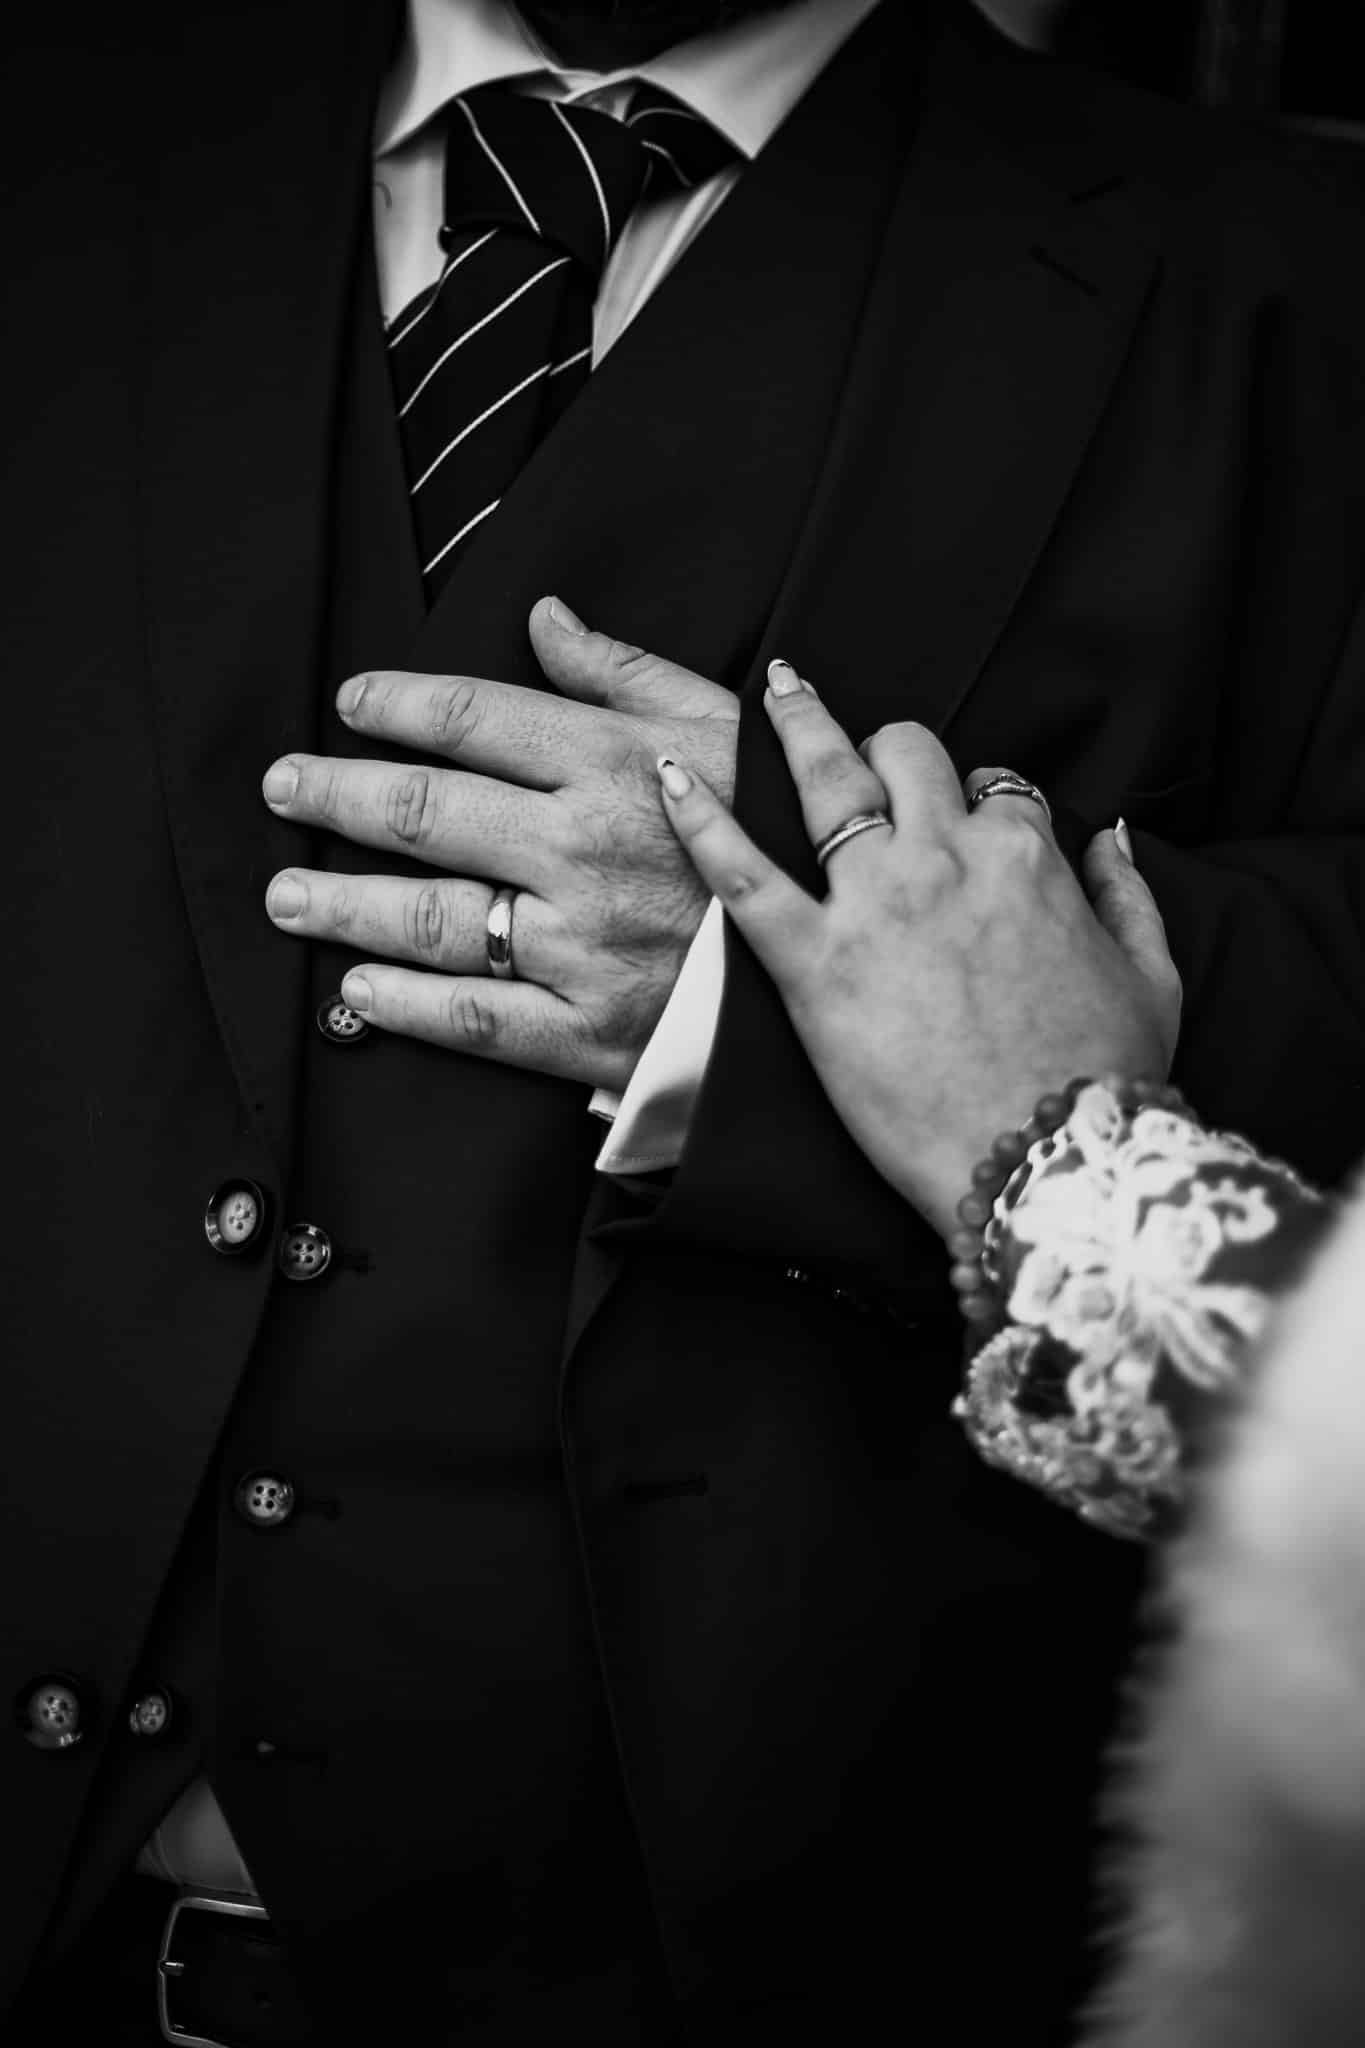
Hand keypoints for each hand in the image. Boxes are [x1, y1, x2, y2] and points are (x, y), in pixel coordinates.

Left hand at [261, 599, 738, 1090]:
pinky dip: (405, 1006)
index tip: (351, 703)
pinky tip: (356, 990)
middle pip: (426, 812)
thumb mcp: (726, 726)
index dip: (398, 703)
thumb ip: (625, 671)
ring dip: (343, 902)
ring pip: (431, 917)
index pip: (475, 718)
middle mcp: (585, 848)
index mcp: (618, 763)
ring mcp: (583, 944)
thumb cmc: (782, 830)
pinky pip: (476, 1017)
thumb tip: (543, 616)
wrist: (848, 957)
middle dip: (338, 795)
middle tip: (283, 788)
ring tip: (287, 893)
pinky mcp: (590, 1030)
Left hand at [657, 663, 1181, 1239]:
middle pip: (908, 756)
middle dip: (887, 743)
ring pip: (827, 781)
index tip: (961, 814)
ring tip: (776, 691)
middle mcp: (947, 858)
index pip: (995, 787)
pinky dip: (701, 820)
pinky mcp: (813, 966)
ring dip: (798, 726)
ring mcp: (875, 905)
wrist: (1047, 1161)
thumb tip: (1113, 839)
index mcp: (1027, 858)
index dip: (977, 796)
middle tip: (859, 739)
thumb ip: (1132, 896)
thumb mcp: (1153, 978)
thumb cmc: (1104, 1080)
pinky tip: (668, 778)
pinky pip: (742, 875)